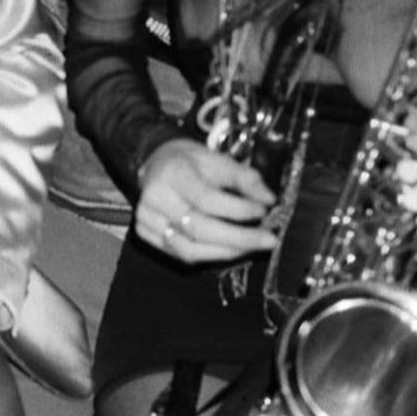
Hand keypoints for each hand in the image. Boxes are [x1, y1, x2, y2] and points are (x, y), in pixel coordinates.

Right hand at [134, 137, 278, 260]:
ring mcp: (148, 221)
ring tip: (253, 247)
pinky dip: (211, 256)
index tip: (264, 211)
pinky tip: (231, 249)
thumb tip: (269, 200)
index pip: (206, 198)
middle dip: (239, 238)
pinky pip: (182, 255)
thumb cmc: (191, 162)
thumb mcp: (218, 160)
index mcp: (172, 174)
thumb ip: (245, 178)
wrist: (156, 163)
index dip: (238, 209)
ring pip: (190, 250)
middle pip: (199, 229)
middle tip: (268, 240)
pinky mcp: (147, 236)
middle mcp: (155, 200)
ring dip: (227, 252)